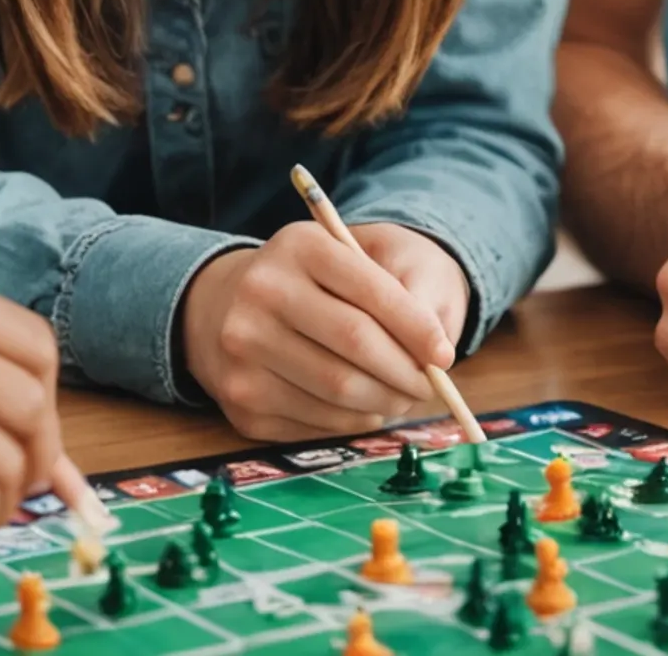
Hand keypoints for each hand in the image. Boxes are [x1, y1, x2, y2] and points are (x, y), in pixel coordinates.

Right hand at [181, 222, 457, 440]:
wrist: (223, 305)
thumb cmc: (309, 281)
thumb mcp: (350, 260)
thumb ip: (401, 293)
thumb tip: (437, 355)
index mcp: (298, 246)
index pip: (371, 290)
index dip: (416, 327)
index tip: (444, 354)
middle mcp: (261, 292)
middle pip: (355, 343)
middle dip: (406, 372)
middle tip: (429, 386)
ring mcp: (243, 348)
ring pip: (338, 391)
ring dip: (384, 401)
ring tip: (400, 396)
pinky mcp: (240, 398)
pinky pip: (316, 421)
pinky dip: (353, 420)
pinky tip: (362, 406)